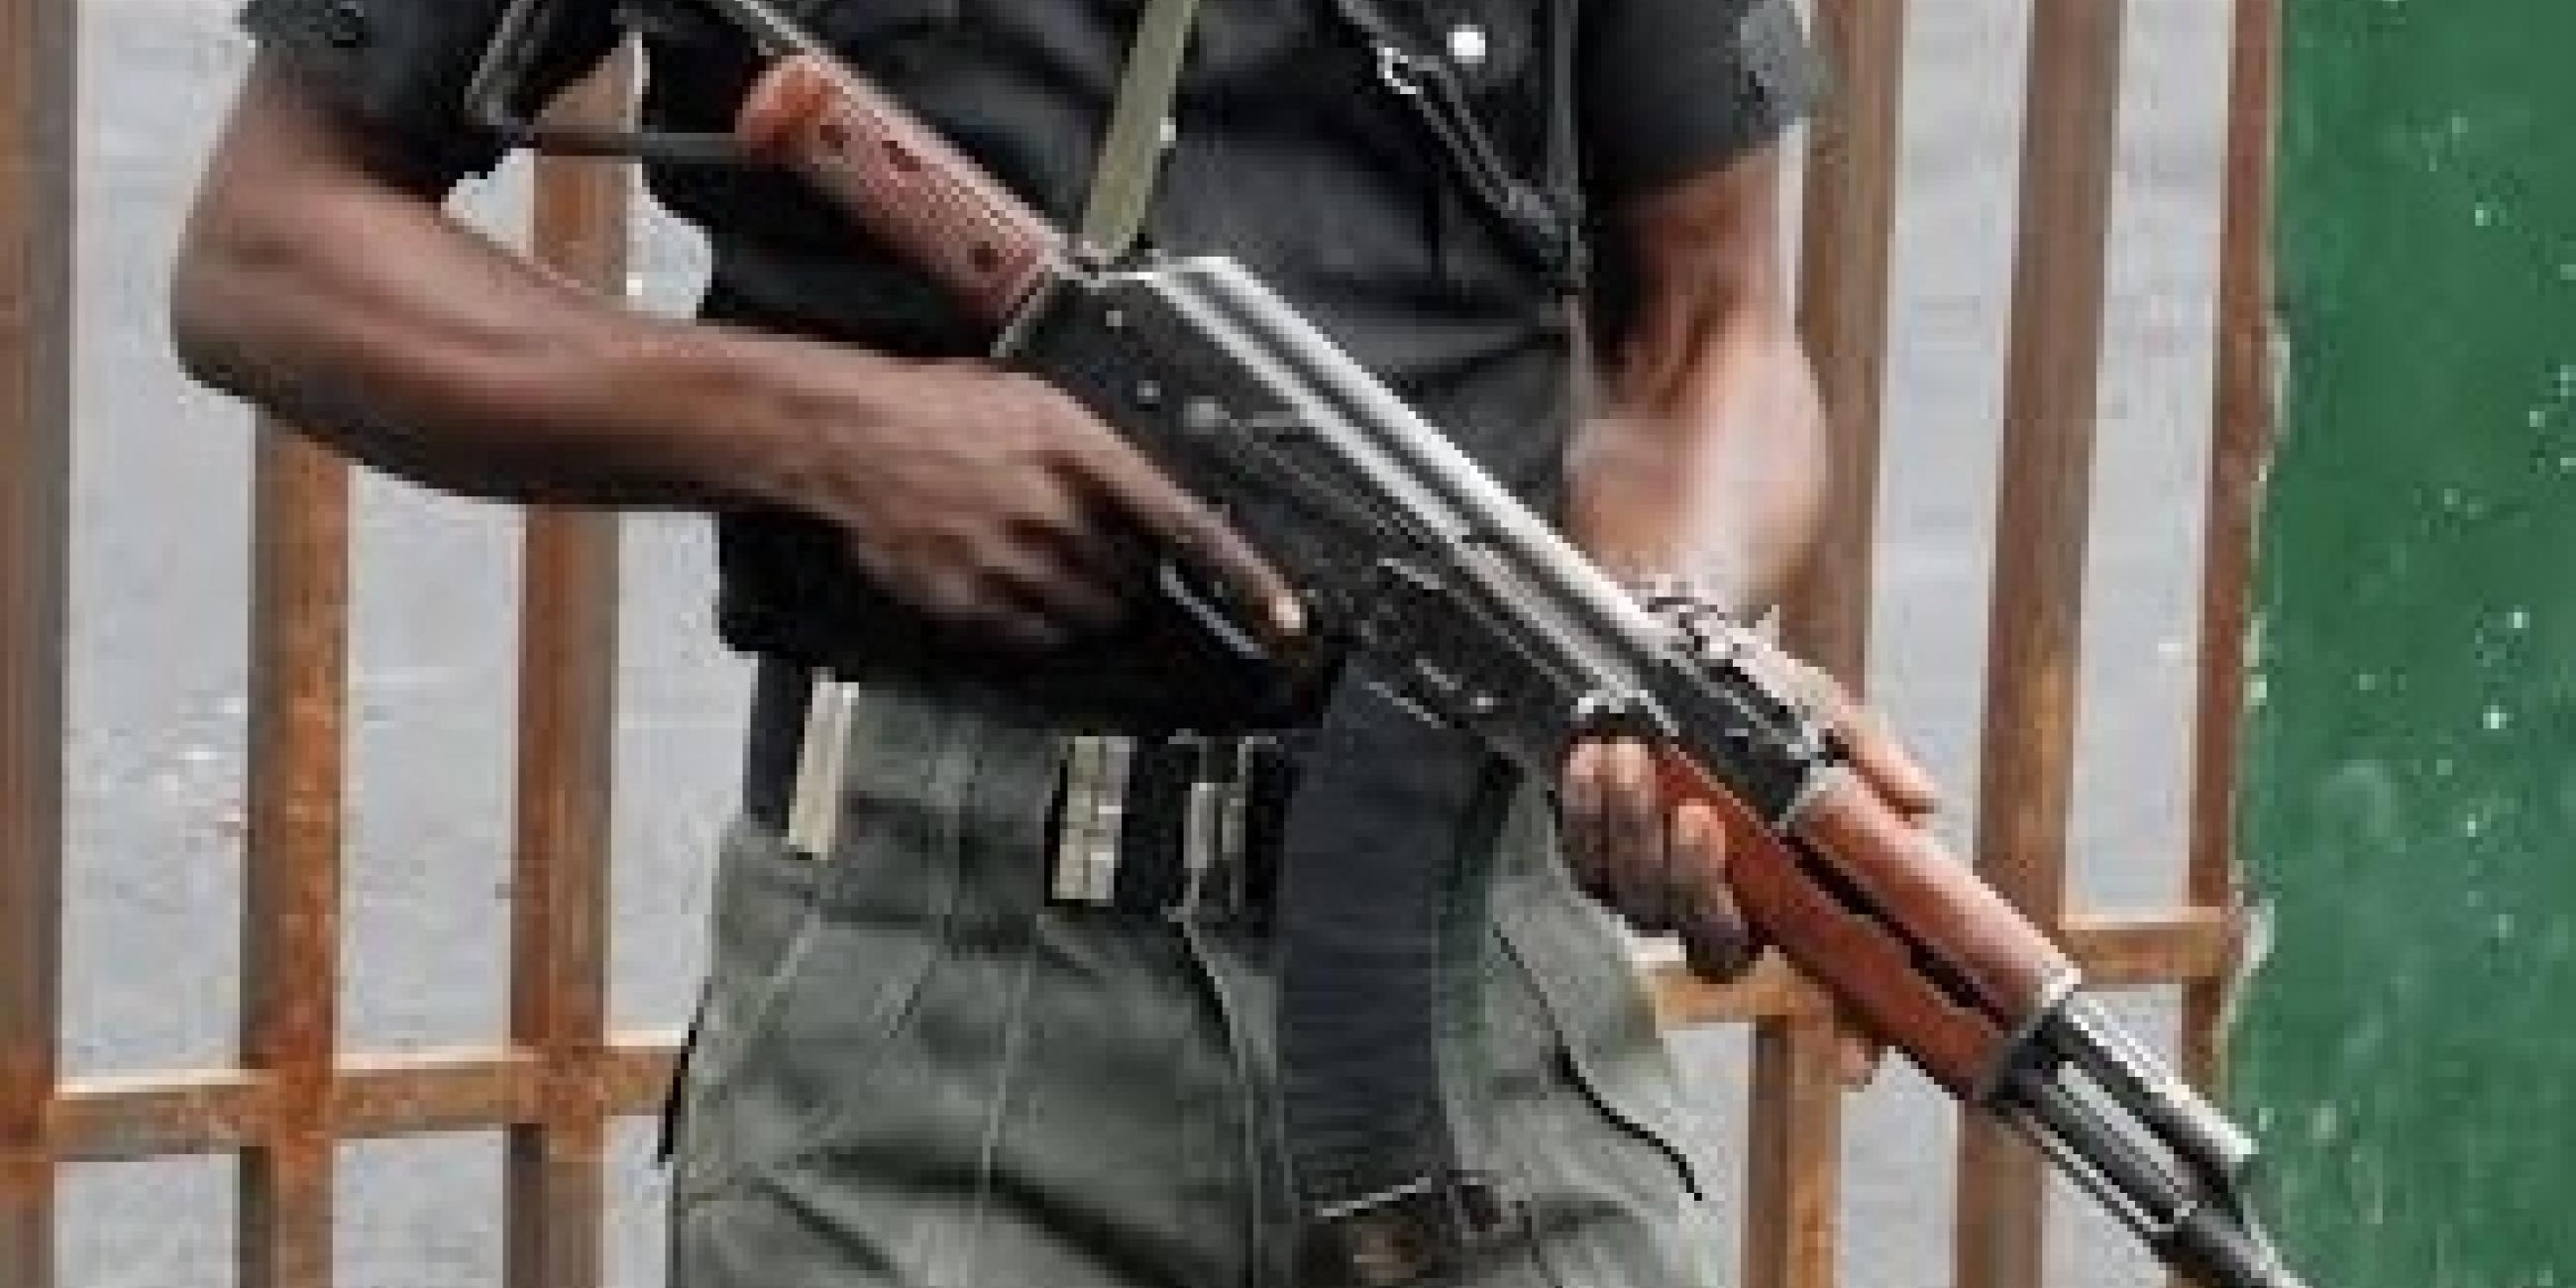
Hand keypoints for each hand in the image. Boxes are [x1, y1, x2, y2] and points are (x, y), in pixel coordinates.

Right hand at [792, 360, 1300, 650]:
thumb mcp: (1039, 405)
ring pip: (1091, 613)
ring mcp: (1011, 559)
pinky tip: (1011, 576)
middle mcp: (1051, 507)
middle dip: (1131, 573)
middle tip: (1096, 547)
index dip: (1243, 577)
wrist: (853, 436)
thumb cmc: (944, 410)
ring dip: (1088, 598)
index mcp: (1078, 448)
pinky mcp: (972, 599)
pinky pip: (1035, 633)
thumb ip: (1103, 452)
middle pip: (1136, 580)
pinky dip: (1037, 616)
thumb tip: (1160, 493)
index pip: (1186, 524)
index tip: (1282, 617)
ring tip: (1048, 557)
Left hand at [1560, 657, 1938, 1084]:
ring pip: (1641, 906)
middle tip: (1700, 817)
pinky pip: (1583, 863)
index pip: (1836, 984)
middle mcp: (1727, 908)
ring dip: (1632, 834)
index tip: (1854, 1064)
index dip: (1851, 1032)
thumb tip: (1919, 801)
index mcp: (1796, 893)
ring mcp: (1656, 890)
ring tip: (1633, 759)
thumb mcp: (1818, 714)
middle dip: (1701, 889)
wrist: (1670, 649)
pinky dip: (1585, 811)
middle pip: (1715, 952)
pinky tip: (1595, 760)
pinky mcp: (1594, 861)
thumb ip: (1865, 756)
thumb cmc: (1755, 699)